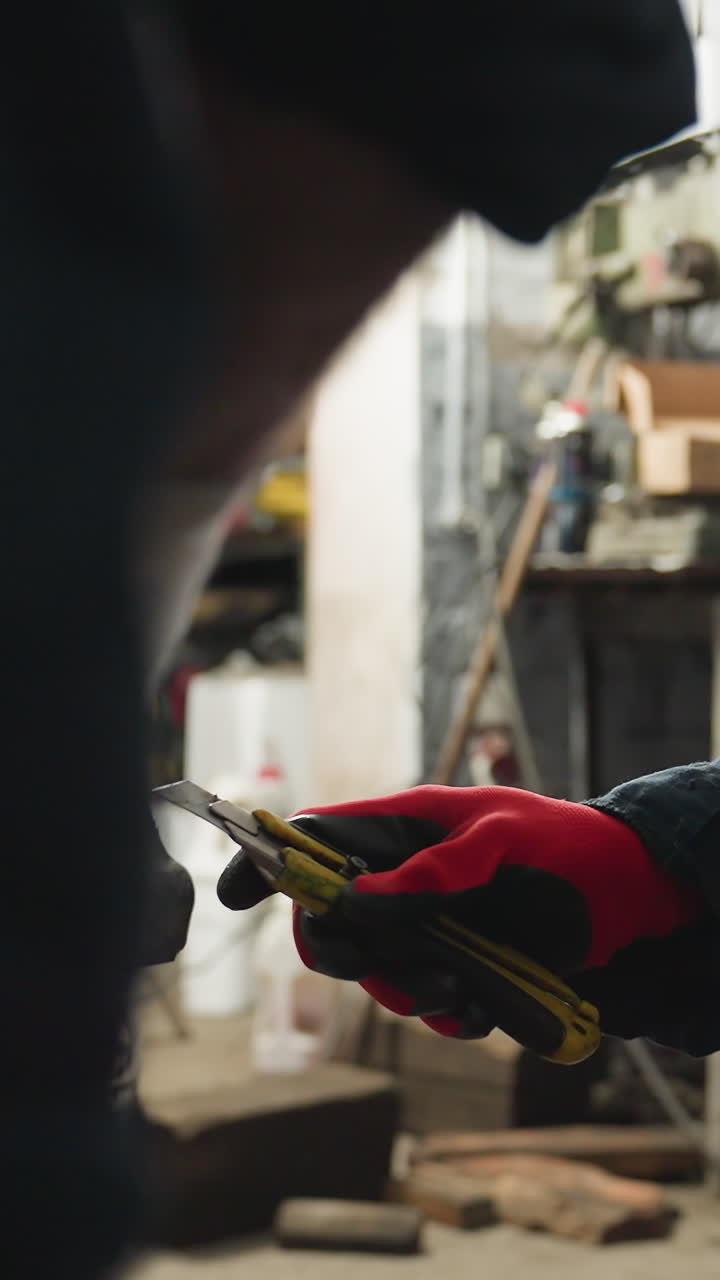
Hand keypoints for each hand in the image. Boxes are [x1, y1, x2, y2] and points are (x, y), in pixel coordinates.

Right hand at [217, 785, 712, 1053]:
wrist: (629, 900)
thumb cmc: (565, 846)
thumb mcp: (502, 838)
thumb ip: (432, 867)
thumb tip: (357, 897)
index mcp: (401, 829)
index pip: (314, 839)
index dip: (267, 862)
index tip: (232, 895)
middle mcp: (401, 881)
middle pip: (327, 922)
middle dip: (348, 953)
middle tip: (396, 966)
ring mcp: (425, 929)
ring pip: (371, 973)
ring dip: (404, 989)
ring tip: (461, 986)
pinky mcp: (455, 970)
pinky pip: (422, 1006)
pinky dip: (443, 1015)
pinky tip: (481, 1006)